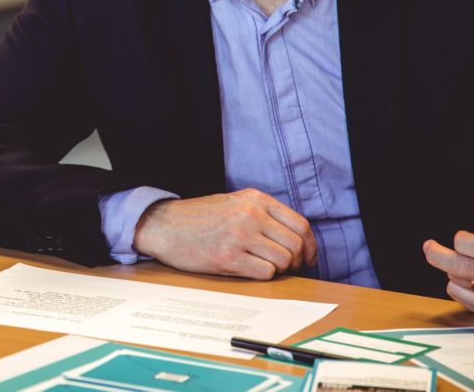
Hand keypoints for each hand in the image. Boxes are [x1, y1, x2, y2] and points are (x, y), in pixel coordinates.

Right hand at [133, 188, 316, 279]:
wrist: (163, 225)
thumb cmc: (198, 218)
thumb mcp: (234, 203)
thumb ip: (263, 214)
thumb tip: (296, 239)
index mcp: (255, 199)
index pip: (301, 225)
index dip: (310, 246)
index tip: (307, 258)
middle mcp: (251, 214)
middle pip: (296, 245)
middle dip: (298, 262)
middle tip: (288, 269)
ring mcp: (240, 235)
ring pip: (283, 260)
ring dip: (279, 270)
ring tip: (264, 267)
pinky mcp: (228, 257)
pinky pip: (265, 272)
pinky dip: (263, 275)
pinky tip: (248, 270)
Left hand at [423, 192, 473, 317]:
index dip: (464, 242)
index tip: (458, 237)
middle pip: (465, 268)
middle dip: (438, 256)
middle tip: (429, 247)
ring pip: (461, 281)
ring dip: (451, 270)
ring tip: (461, 260)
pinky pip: (462, 298)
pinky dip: (455, 287)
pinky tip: (466, 278)